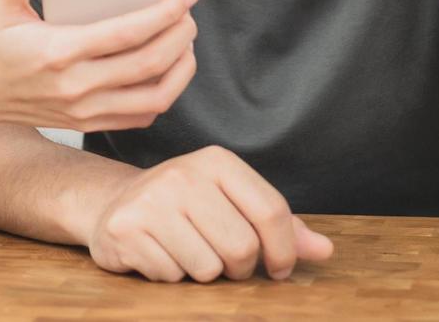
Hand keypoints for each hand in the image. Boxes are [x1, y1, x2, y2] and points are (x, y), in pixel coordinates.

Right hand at [0, 0, 201, 130]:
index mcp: (57, 51)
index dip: (164, 13)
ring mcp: (83, 110)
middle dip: (180, 35)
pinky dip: (163, 94)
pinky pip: (140, 116)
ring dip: (180, 68)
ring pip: (154, 97)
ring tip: (185, 42)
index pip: (126, 34)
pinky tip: (167, 70)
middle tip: (189, 13)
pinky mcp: (86, 123)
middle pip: (149, 64)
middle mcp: (75, 86)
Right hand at [88, 145, 333, 282]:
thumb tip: (324, 250)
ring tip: (185, 251)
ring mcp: (151, 200)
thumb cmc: (184, 207)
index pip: (270, 211)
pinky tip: (159, 253)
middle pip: (241, 246)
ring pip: (207, 268)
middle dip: (239, 267)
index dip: (284, 250)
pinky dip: (170, 276)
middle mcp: (182, 174)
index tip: (279, 268)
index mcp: (216, 161)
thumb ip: (278, 225)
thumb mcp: (231, 203)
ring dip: (202, 273)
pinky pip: (171, 276)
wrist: (114, 204)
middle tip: (223, 260)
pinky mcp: (126, 229)